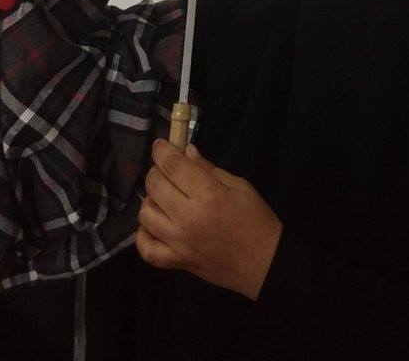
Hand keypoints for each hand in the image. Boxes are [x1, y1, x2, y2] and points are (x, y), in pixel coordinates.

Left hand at [136, 140, 281, 300]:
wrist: (265, 264)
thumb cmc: (256, 220)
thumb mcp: (240, 186)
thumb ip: (209, 168)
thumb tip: (187, 151)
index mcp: (207, 194)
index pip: (173, 165)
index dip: (162, 150)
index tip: (161, 145)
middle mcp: (188, 217)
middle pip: (155, 185)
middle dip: (156, 171)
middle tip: (167, 170)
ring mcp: (179, 242)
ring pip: (146, 214)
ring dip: (151, 200)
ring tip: (163, 197)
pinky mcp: (177, 262)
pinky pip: (147, 250)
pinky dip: (143, 236)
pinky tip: (153, 226)